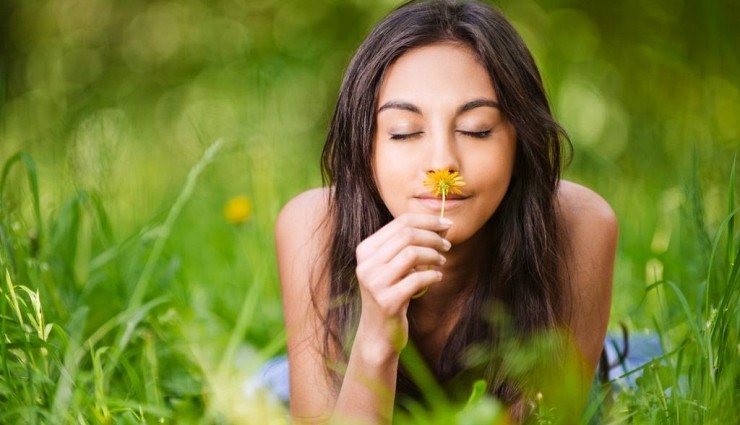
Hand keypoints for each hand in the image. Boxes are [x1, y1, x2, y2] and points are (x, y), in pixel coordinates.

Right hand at [353, 214, 451, 359]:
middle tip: (447, 245)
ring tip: (442, 262)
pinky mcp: (387, 301)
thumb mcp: (392, 266)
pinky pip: (418, 279)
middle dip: (433, 237)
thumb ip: (408, 245)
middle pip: (407, 235)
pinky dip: (433, 275)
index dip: (428, 220)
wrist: (378, 333)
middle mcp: (366, 264)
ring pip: (412, 254)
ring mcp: (375, 283)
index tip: (447, 224)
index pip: (400, 222)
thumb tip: (441, 225)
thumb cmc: (390, 294)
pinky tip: (437, 277)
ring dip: (434, 255)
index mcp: (365, 250)